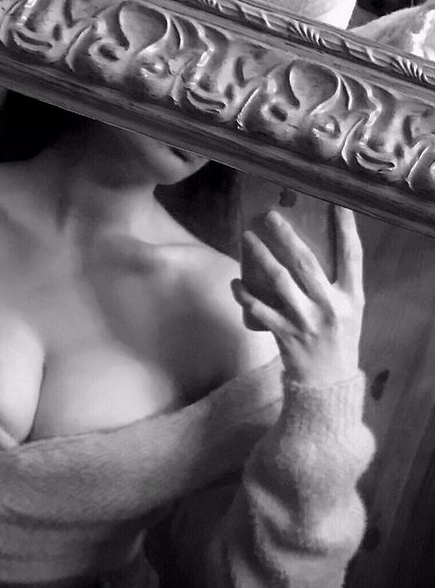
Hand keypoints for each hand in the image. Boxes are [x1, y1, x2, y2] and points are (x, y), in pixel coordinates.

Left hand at [231, 205, 364, 386]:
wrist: (328, 383)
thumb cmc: (339, 341)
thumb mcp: (351, 311)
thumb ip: (338, 284)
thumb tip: (310, 250)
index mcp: (352, 297)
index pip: (352, 255)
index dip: (346, 228)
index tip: (337, 203)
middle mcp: (330, 306)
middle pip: (306, 262)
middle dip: (286, 236)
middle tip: (270, 216)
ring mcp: (306, 321)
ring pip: (279, 281)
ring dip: (261, 257)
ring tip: (247, 239)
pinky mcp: (285, 335)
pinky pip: (259, 310)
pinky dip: (245, 296)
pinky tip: (235, 283)